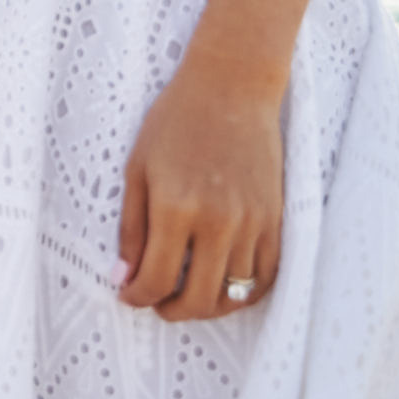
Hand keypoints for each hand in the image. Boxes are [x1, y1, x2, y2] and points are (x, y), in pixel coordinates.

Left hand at [116, 60, 284, 320]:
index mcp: (176, 207)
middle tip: (157, 301)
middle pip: (199, 299)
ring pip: (234, 295)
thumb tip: (123, 278)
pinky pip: (266, 277)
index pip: (156, 280)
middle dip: (172, 310)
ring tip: (187, 294)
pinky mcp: (276, 219)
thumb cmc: (175, 121)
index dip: (137, 297)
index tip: (128, 294)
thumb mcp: (138, 168)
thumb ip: (131, 228)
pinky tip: (222, 283)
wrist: (231, 87)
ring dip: (207, 306)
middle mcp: (219, 222)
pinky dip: (244, 292)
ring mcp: (253, 223)